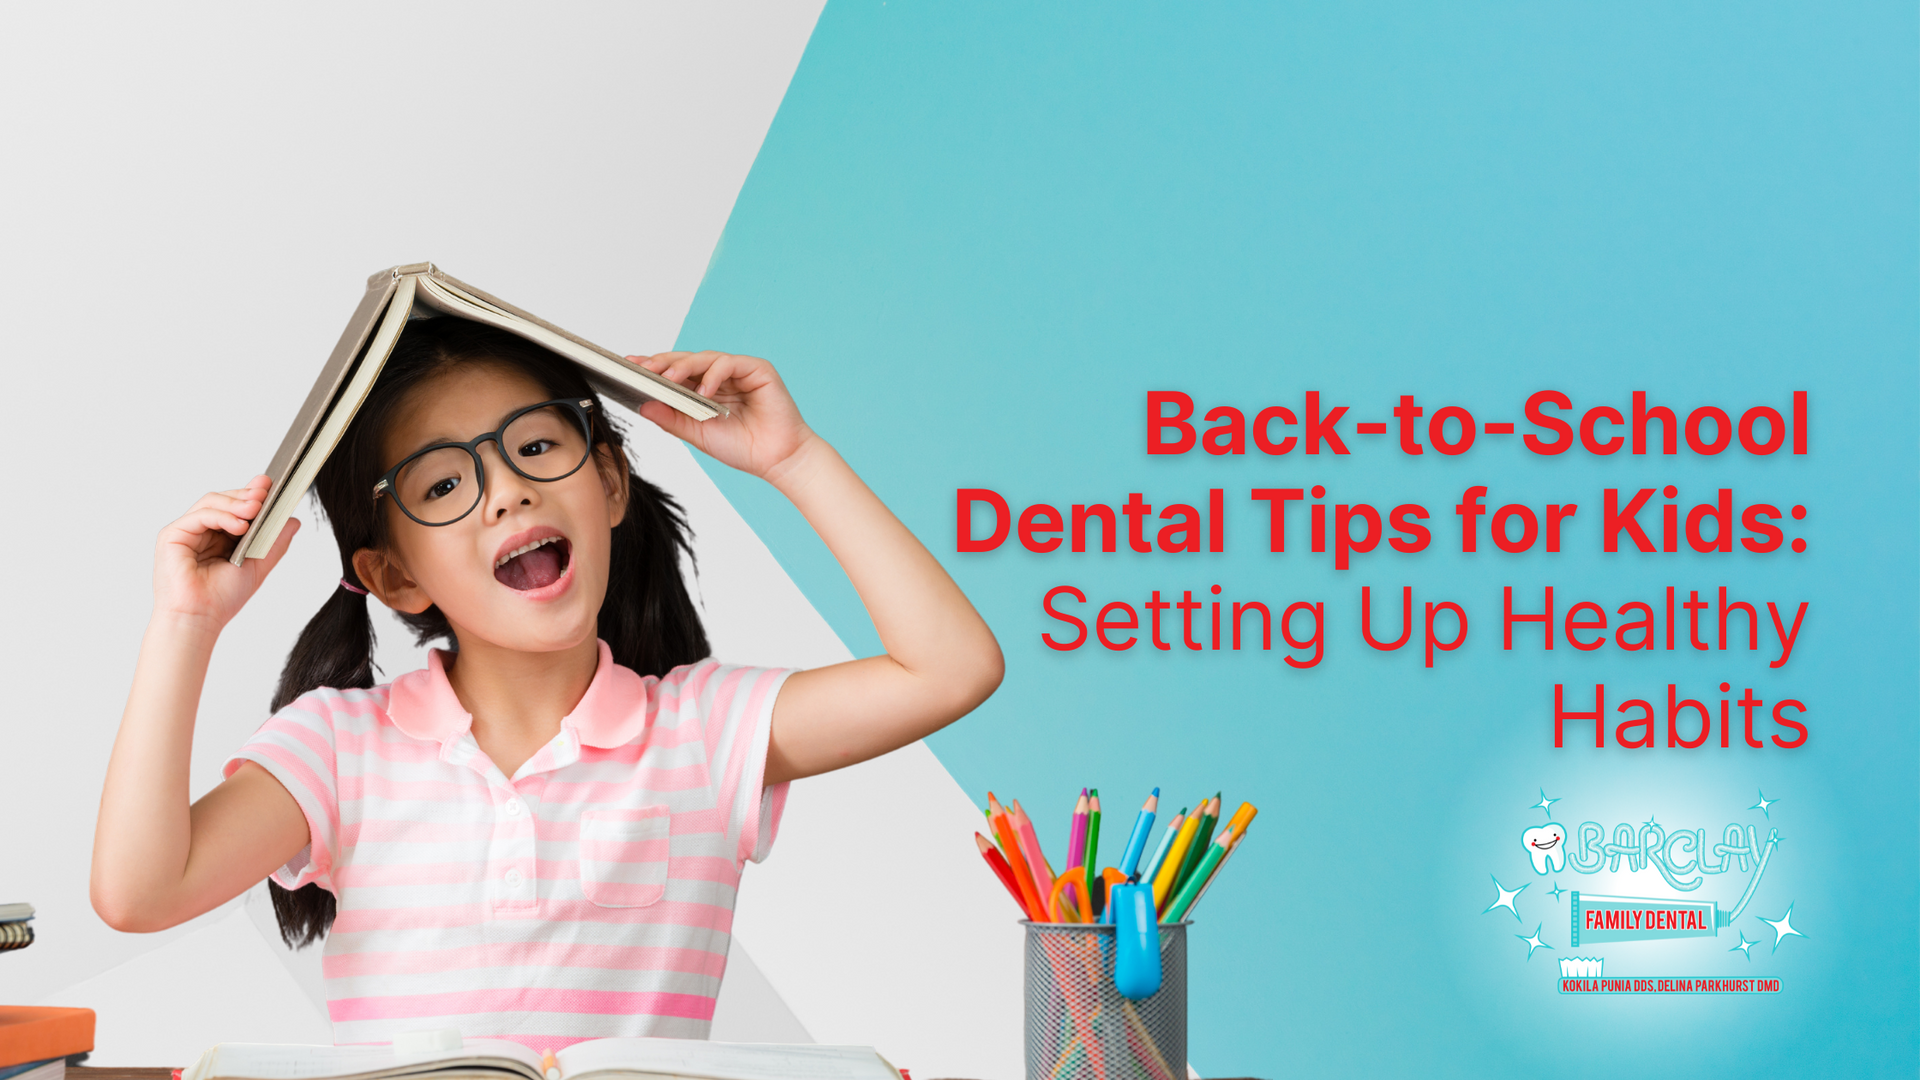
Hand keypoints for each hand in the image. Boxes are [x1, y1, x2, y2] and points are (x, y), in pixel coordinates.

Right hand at [152, 475, 299, 629]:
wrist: (199, 619)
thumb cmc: (222, 598)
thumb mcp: (257, 566)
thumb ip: (273, 543)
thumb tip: (293, 521)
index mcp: (217, 536)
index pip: (234, 507)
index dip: (251, 494)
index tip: (271, 487)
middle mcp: (199, 531)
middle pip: (222, 500)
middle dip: (246, 495)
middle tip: (266, 493)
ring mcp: (185, 532)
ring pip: (211, 503)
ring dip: (236, 503)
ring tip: (256, 509)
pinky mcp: (172, 536)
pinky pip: (200, 516)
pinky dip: (222, 516)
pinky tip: (241, 525)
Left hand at [631, 351, 820, 481]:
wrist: (777, 460)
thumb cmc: (742, 448)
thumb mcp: (698, 434)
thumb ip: (672, 419)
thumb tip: (643, 404)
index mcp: (705, 390)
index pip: (675, 373)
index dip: (653, 368)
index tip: (628, 366)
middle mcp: (720, 377)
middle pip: (686, 361)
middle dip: (662, 363)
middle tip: (641, 367)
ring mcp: (738, 371)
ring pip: (704, 358)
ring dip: (683, 366)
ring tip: (667, 378)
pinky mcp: (757, 369)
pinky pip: (729, 363)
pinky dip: (714, 374)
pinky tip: (704, 391)